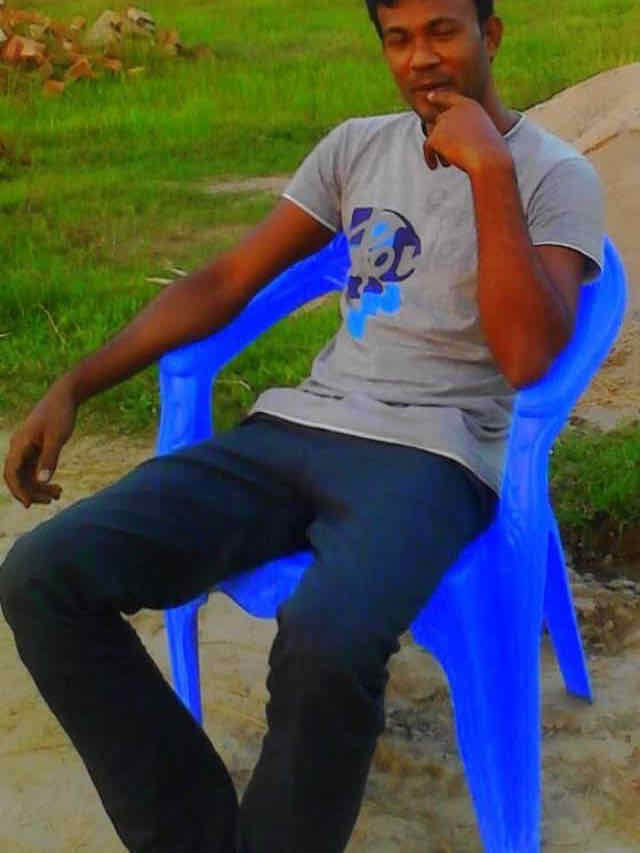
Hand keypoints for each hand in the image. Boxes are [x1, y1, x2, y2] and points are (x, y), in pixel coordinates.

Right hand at [4, 379, 77, 507]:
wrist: (65, 396)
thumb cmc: (60, 414)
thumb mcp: (57, 437)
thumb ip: (50, 458)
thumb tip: (43, 480)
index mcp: (19, 444)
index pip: (11, 473)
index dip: (18, 490)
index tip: (30, 504)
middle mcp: (19, 448)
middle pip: (19, 478)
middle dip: (33, 492)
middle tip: (52, 500)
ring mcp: (26, 449)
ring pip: (27, 476)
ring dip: (40, 488)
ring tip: (59, 494)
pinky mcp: (36, 449)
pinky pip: (34, 470)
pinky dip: (43, 480)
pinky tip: (57, 488)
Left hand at [423, 90, 511, 173]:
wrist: (487, 158)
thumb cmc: (491, 152)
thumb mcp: (484, 137)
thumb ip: (468, 132)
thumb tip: (453, 140)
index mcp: (470, 106)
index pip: (451, 98)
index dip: (439, 97)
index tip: (429, 96)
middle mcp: (455, 110)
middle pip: (440, 121)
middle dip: (441, 137)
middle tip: (445, 155)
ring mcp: (444, 122)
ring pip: (434, 136)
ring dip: (438, 150)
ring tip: (444, 164)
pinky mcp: (435, 136)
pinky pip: (427, 147)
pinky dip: (429, 157)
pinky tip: (433, 167)